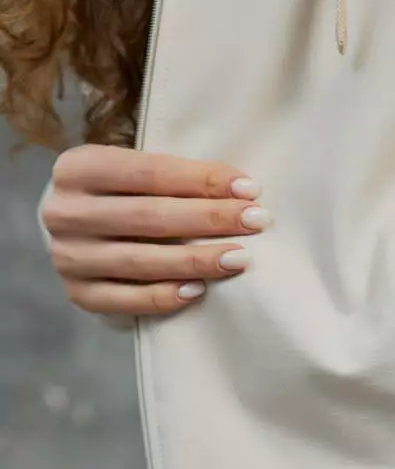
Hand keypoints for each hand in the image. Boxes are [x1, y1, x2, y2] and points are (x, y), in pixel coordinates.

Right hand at [41, 144, 271, 319]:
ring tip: (239, 258)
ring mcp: (69, 257)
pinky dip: (166, 296)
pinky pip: (128, 300)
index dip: (202, 180)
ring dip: (196, 260)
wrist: (72, 230)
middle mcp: (65, 212)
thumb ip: (170, 177)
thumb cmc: (117, 195)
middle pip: (148, 217)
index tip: (248, 188)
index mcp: (77, 168)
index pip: (149, 172)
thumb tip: (240, 190)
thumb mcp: (130, 172)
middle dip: (209, 219)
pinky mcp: (79, 294)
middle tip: (255, 221)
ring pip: (141, 261)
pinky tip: (199, 290)